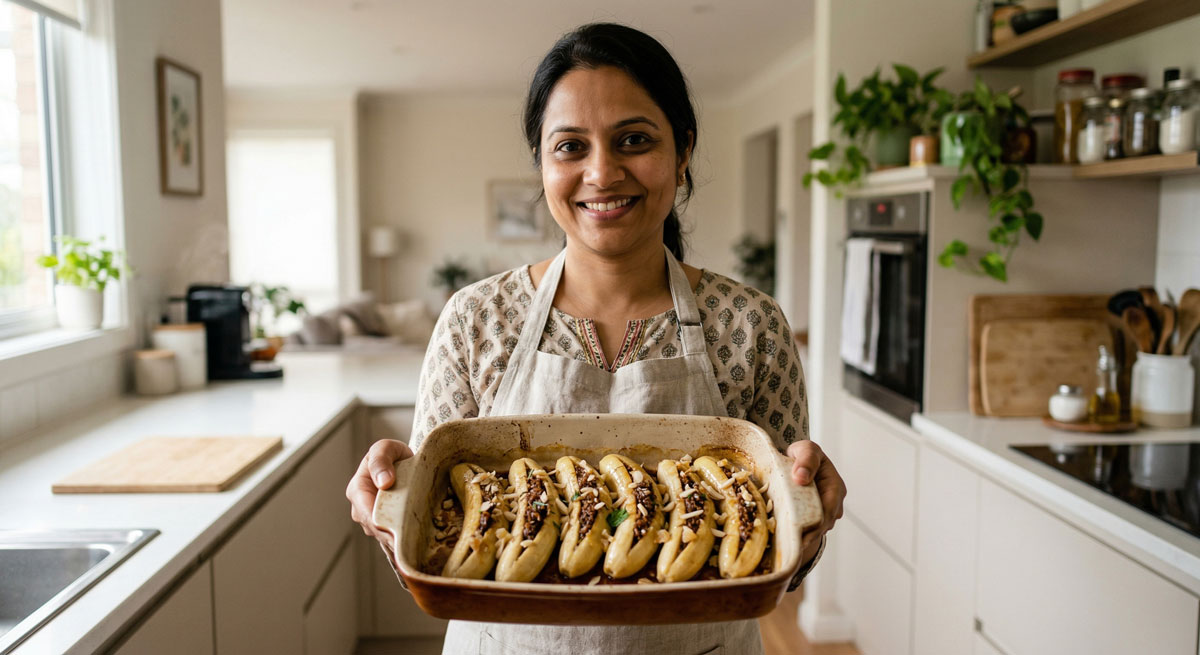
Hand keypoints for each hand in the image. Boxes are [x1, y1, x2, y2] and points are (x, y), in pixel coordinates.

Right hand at [346, 439, 413, 553]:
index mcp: (357, 489)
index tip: (396, 535)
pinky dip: (401, 544)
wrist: (402, 462)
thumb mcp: (386, 448)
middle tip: (409, 548)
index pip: (367, 512)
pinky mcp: (384, 526)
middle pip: (375, 529)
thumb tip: (384, 482)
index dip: (381, 525)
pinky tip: (412, 550)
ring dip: (397, 542)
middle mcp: (361, 508)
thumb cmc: (392, 454)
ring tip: (413, 549)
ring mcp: (371, 520)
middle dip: (391, 538)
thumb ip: (381, 460)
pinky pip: (391, 539)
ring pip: (382, 536)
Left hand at [787, 440, 845, 566]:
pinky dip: (803, 533)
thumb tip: (801, 478)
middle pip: (825, 522)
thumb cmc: (803, 454)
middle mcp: (834, 500)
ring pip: (819, 527)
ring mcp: (826, 509)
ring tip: (793, 548)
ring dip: (808, 537)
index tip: (806, 534)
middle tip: (796, 547)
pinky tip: (792, 541)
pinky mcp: (816, 514)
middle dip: (812, 535)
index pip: (830, 508)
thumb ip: (806, 459)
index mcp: (834, 485)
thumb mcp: (805, 449)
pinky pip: (812, 527)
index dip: (820, 522)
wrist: (797, 460)